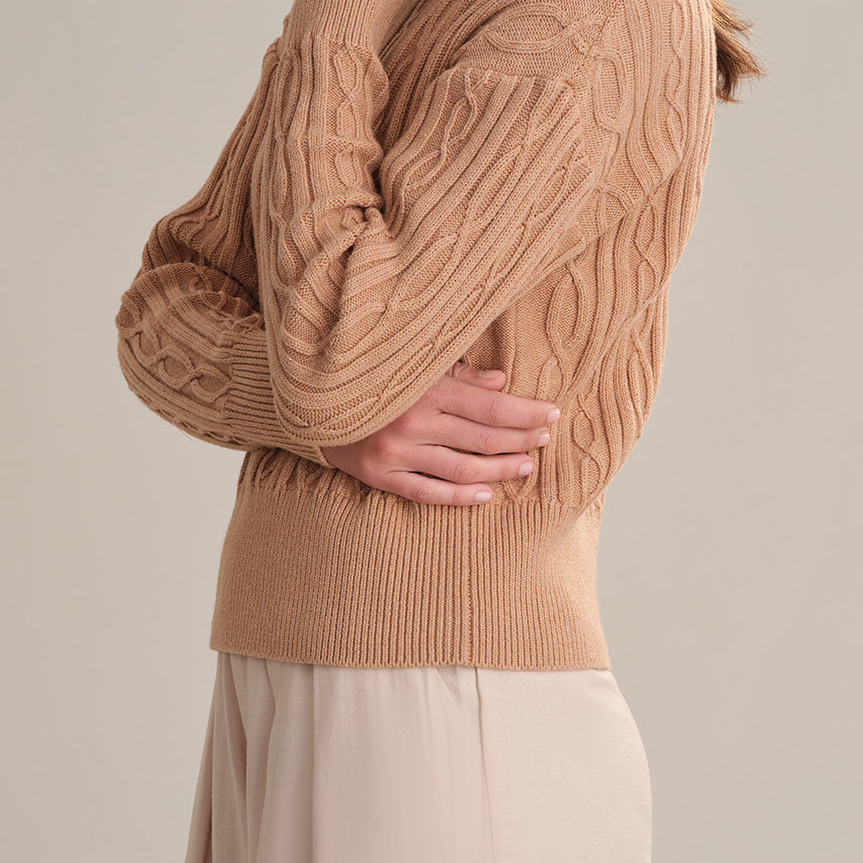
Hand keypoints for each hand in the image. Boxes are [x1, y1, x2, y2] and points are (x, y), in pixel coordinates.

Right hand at [318, 362, 558, 504]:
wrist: (310, 400)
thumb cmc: (371, 378)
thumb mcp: (413, 366)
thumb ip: (458, 375)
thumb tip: (501, 382)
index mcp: (424, 388)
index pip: (490, 405)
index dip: (525, 412)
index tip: (552, 413)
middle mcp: (413, 421)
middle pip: (483, 437)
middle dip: (521, 439)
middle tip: (544, 439)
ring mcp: (396, 453)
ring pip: (463, 468)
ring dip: (501, 469)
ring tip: (527, 466)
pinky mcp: (380, 476)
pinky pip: (428, 493)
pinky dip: (460, 497)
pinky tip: (487, 494)